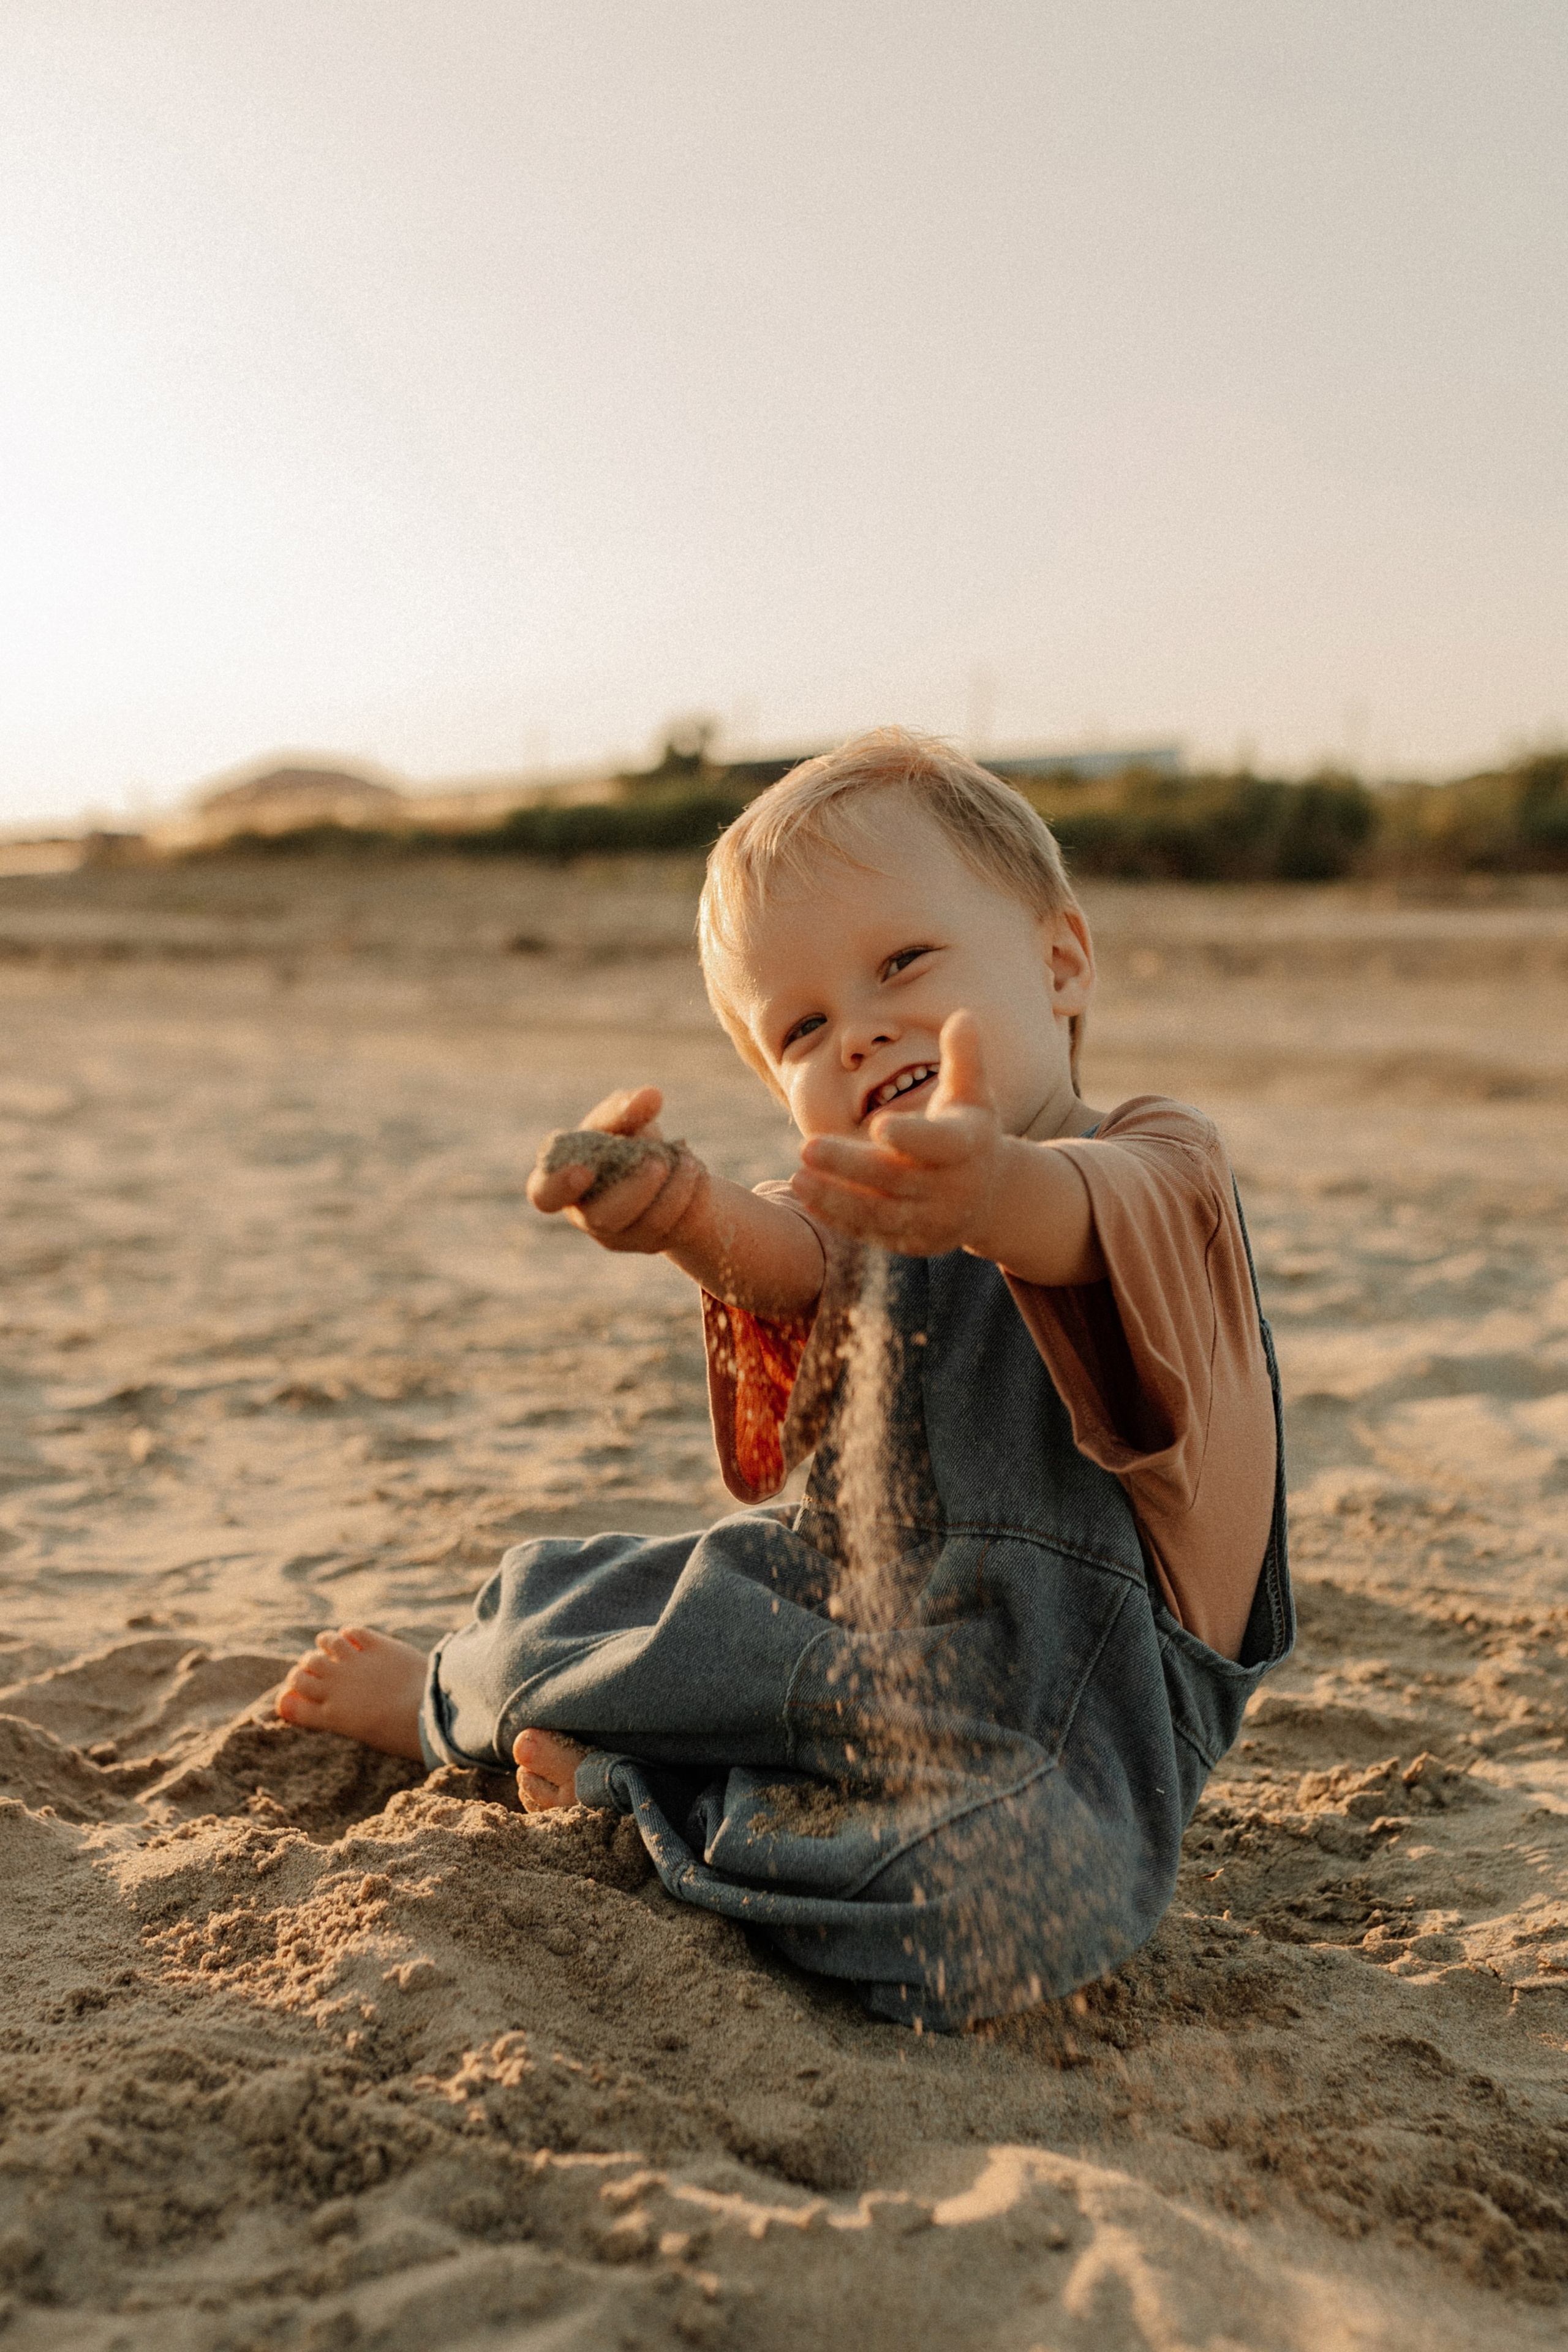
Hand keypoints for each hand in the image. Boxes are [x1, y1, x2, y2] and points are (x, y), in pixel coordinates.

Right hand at [525, 1085, 707, 1254]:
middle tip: (658, 1160)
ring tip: (688, 1159)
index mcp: (563, 1182)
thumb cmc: (625, 1139)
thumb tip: (651, 1097)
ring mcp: (621, 1236)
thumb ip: (624, 1108)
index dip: (559, 1186)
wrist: (664, 1167)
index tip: (583, 1170)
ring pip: (648, 1226)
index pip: (545, 1195)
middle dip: (635, 1189)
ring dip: (673, 1191)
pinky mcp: (654, 1242)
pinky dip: (692, 1199)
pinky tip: (698, 1173)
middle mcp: (587, 1215)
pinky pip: (677, 1229)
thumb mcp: (619, 1119)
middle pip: (605, 1217)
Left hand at [791, 1011, 1004, 1256]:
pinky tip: (807, 1197)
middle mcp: (955, 1189)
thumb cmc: (970, 1128)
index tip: (876, 1125)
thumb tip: (963, 1016)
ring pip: (881, 1213)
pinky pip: (873, 1233)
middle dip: (849, 1165)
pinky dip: (839, 1218)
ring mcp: (935, 1221)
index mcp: (970, 1147)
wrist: (990, 1193)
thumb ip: (965, 1056)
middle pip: (897, 1179)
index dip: (911, 1137)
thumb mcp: (973, 1092)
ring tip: (796, 1177)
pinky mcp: (914, 1243)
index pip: (940, 1144)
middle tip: (805, 1148)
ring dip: (836, 1198)